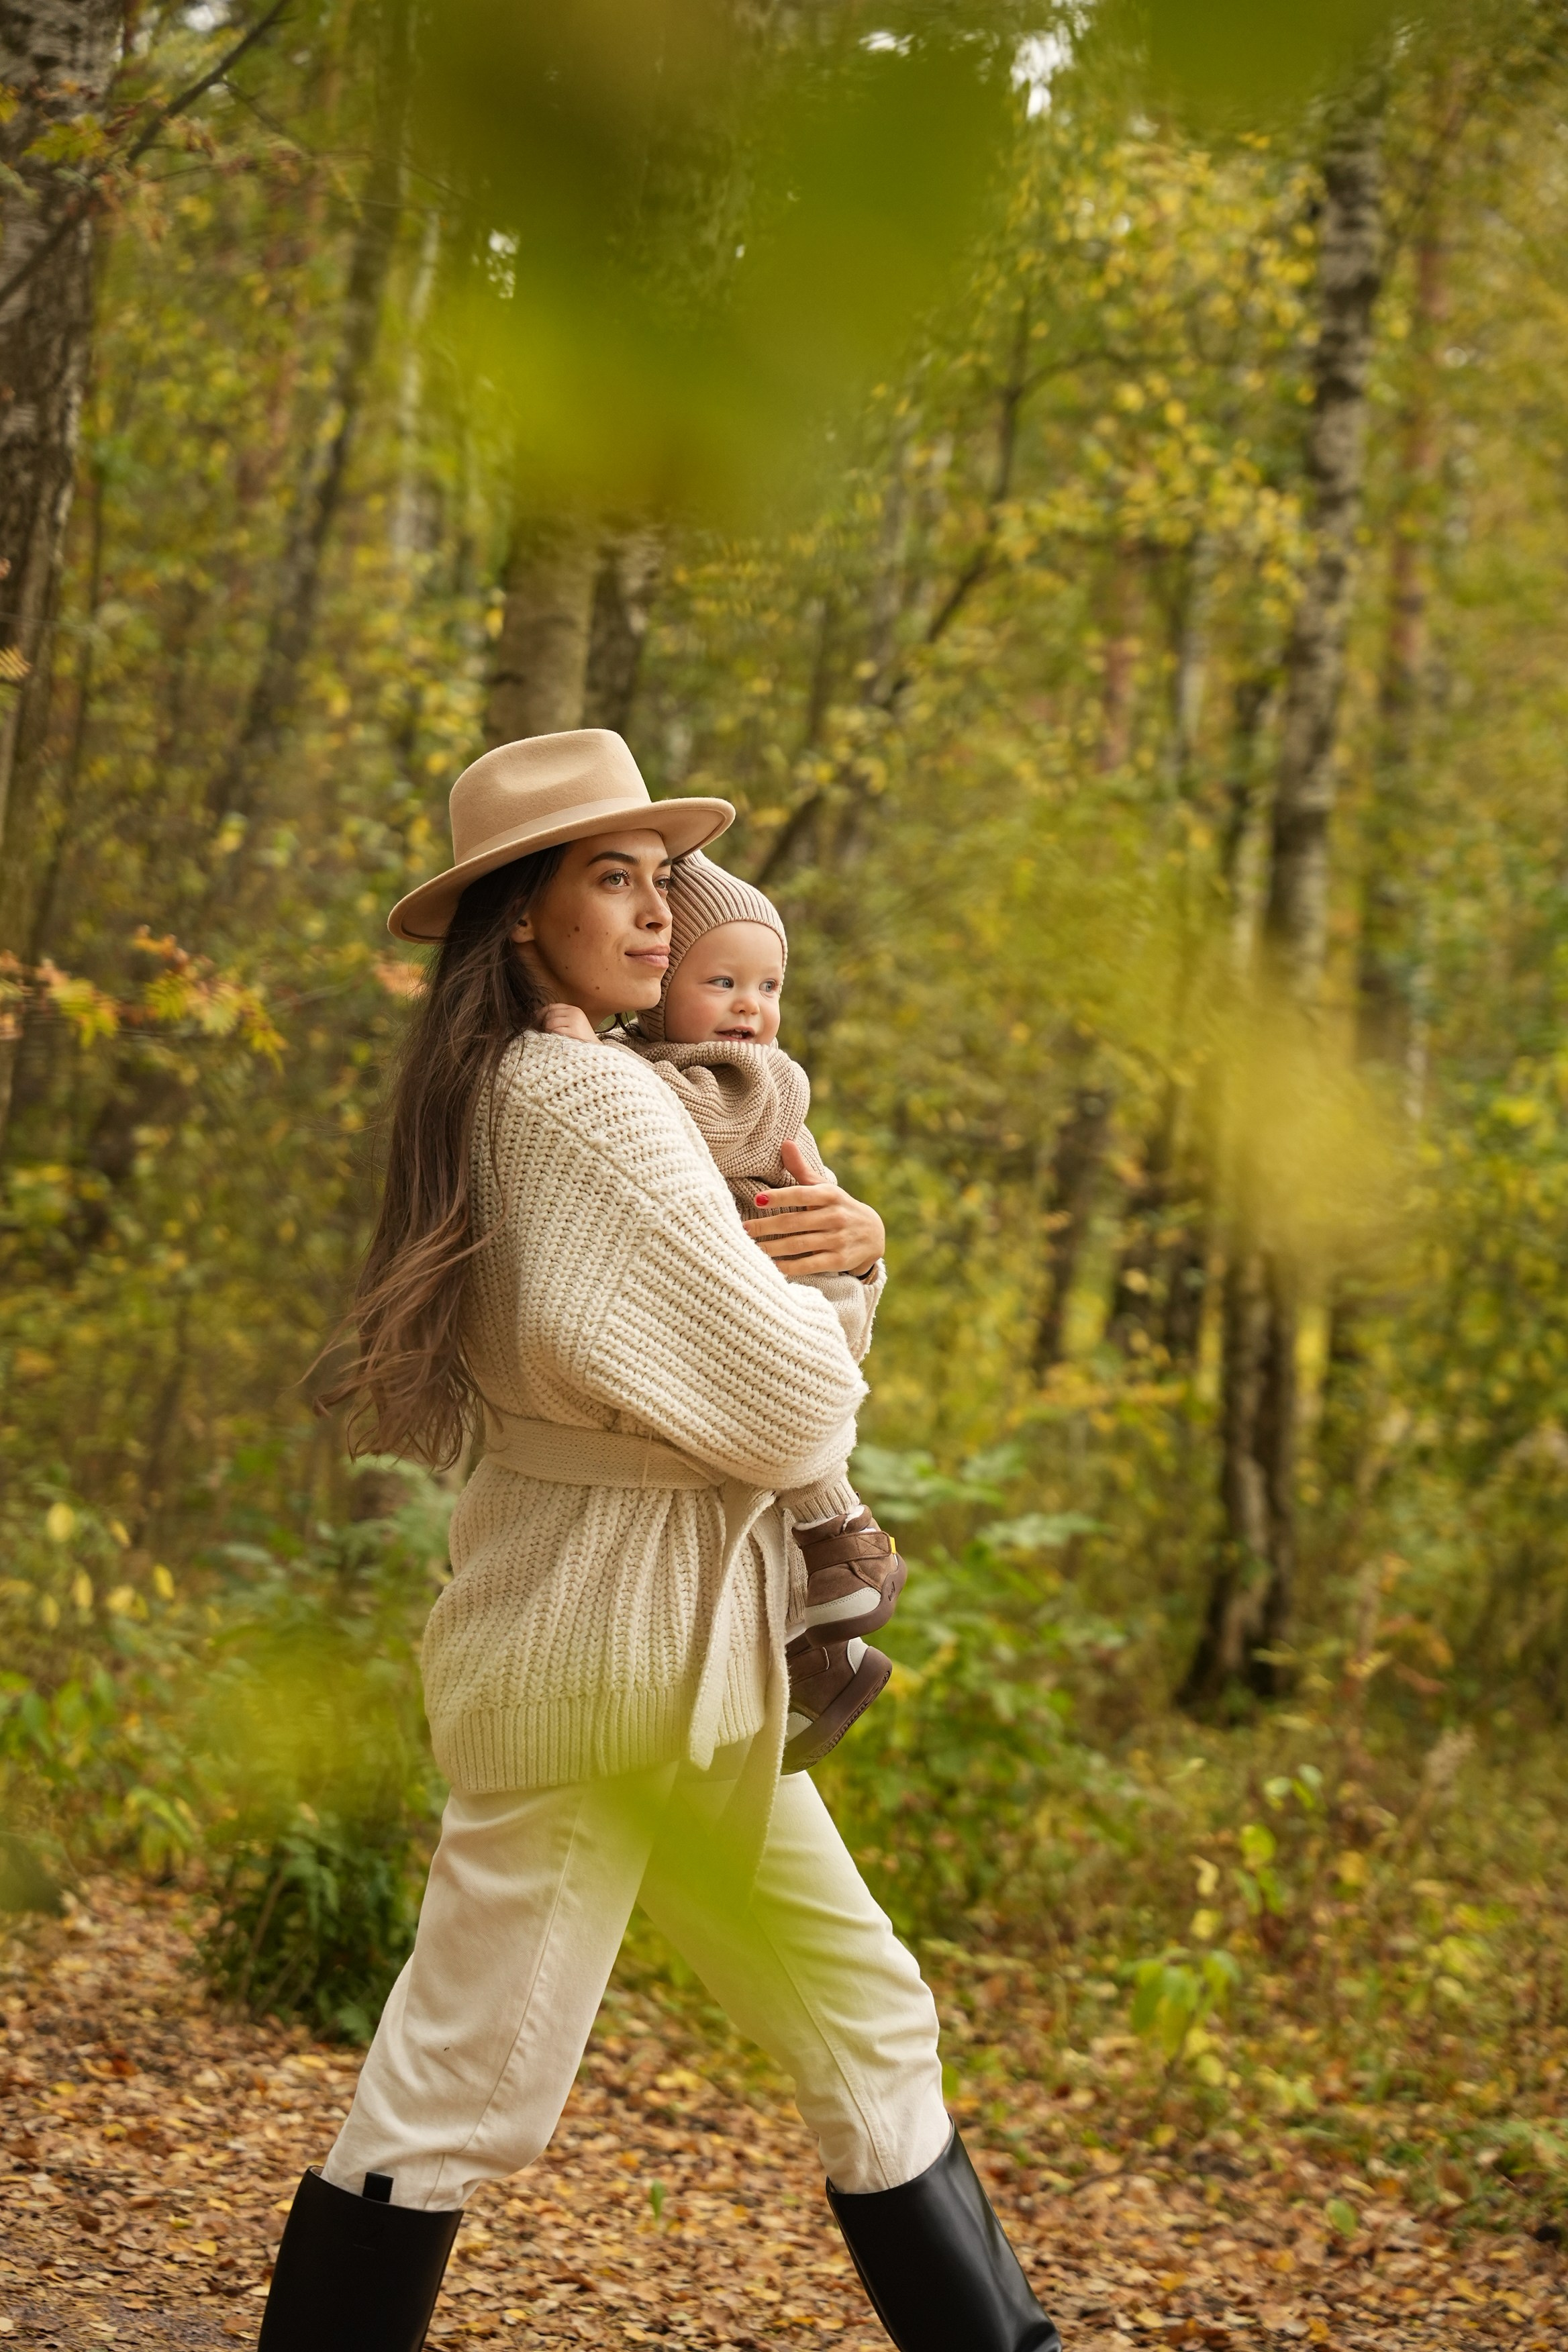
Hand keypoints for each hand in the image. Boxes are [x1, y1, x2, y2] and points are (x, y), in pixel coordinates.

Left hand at [538, 1002, 597, 1041]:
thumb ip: (557, 1017)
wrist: (594, 1052)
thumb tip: (535, 1012)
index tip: (537, 1022)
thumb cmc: (579, 1040)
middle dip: (543, 1023)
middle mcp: (575, 1013)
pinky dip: (552, 1036)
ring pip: (550, 1022)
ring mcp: (575, 1022)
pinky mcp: (573, 1031)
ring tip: (551, 1037)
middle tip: (542, 1032)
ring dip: (547, 1031)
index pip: (552, 1006)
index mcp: (574, 1010)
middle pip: (550, 1014)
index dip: (542, 1013)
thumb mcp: (571, 1024)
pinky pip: (555, 1031)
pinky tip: (556, 1041)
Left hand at [741, 1138, 884, 1280]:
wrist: (873, 1235)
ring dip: (772, 1248)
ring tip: (751, 1248)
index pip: (802, 1194)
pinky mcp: (839, 1260)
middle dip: (767, 1226)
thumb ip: (801, 1169)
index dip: (780, 1197)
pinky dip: (789, 1267)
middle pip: (795, 1222)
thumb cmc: (838, 1207)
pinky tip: (771, 1267)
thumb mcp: (824, 1188)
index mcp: (830, 1195)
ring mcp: (839, 1239)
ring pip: (799, 1244)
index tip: (757, 1199)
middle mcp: (836, 1216)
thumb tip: (786, 1142)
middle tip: (744, 1228)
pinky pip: (810, 1264)